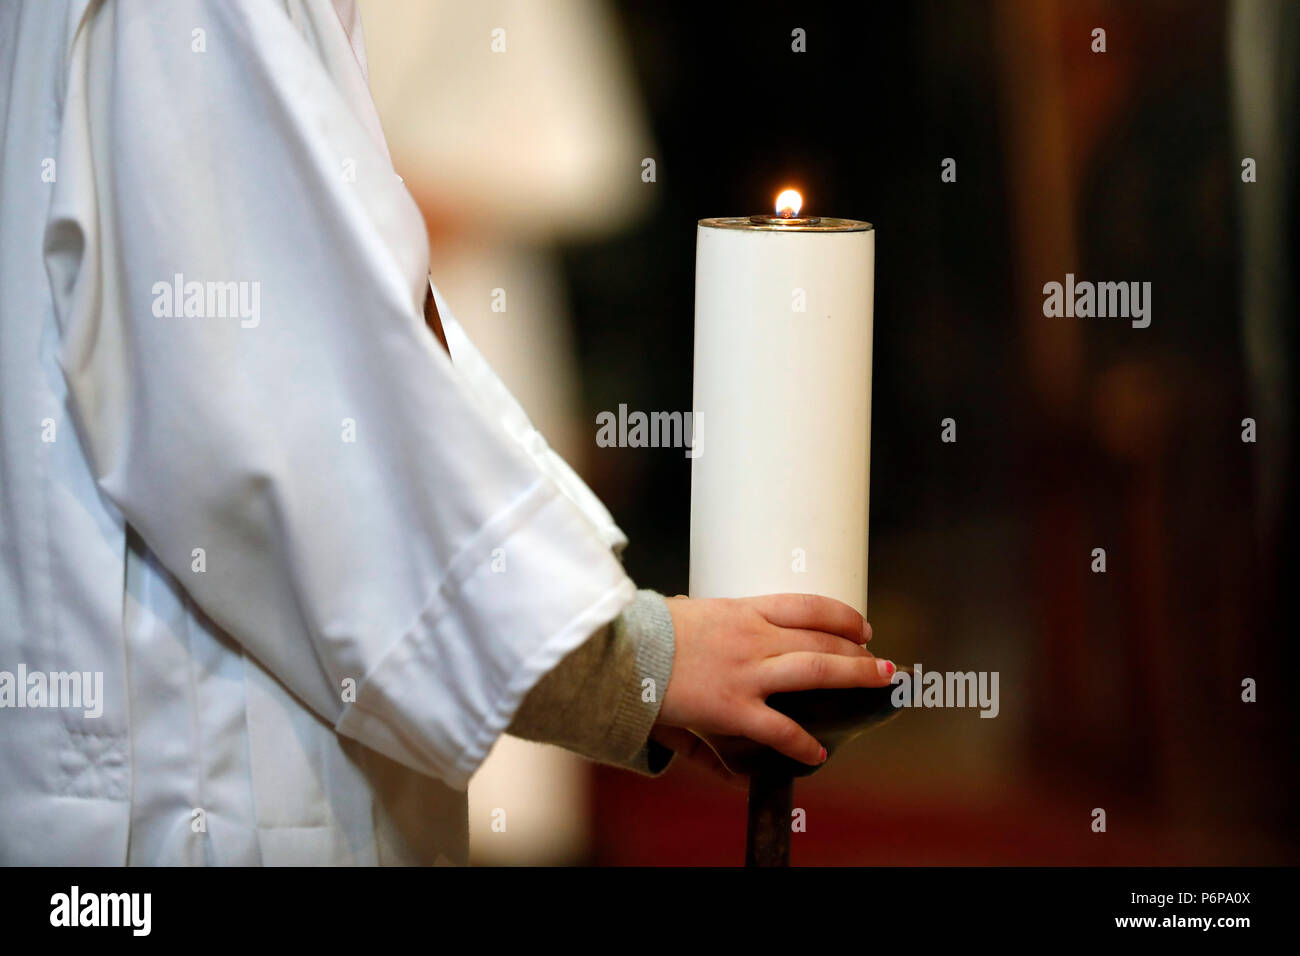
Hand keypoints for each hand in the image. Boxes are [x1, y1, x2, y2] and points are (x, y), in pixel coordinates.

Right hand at [656, 594, 893, 766]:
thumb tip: (718, 624)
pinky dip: (802, 744)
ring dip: (854, 675)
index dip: (841, 616)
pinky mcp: (734, 708)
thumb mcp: (689, 615)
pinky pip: (780, 729)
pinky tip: (816, 754)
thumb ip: (715, 625)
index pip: (807, 606)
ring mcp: (747, 673)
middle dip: (858, 648)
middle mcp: (753, 638)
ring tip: (880, 680)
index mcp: (743, 611)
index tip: (861, 625)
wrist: (624, 652)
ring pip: (817, 670)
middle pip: (822, 637)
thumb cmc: (649, 632)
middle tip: (880, 660)